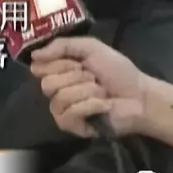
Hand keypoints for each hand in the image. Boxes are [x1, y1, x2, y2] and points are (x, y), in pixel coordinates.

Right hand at [29, 37, 147, 137]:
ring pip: (59, 98)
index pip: (39, 67)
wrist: (139, 96)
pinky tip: (103, 106)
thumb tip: (33, 56)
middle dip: (76, 77)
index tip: (76, 62)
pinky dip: (90, 106)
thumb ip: (62, 45)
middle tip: (94, 78)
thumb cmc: (118, 71)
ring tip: (102, 92)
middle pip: (47, 84)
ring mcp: (62, 110)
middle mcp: (56, 90)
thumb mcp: (90, 47)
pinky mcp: (72, 126)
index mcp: (58, 70)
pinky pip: (69, 115)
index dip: (58, 63)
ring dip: (87, 91)